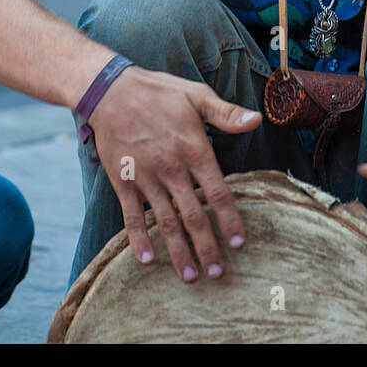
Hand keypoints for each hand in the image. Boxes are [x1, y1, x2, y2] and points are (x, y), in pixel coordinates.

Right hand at [88, 66, 261, 282]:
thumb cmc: (157, 92)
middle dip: (207, 248)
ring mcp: (146, 178)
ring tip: (189, 277)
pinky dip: (138, 240)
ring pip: (165, 222)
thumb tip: (257, 120)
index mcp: (193, 150)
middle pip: (193, 216)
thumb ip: (226, 113)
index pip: (218, 193)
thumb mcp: (195, 95)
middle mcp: (171, 169)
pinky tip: (147, 260)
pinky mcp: (123, 181)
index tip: (239, 243)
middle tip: (217, 274)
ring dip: (178, 252)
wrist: (109, 90)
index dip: (230, 220)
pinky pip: (131, 216)